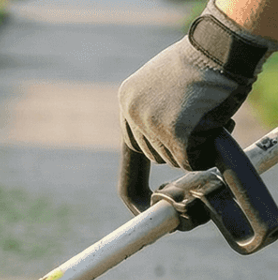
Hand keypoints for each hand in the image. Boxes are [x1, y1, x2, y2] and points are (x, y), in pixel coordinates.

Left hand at [118, 38, 248, 169]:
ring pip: (169, 157)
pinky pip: (189, 160)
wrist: (222, 47)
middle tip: (198, 128)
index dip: (157, 142)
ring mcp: (152, 123)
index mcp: (128, 98)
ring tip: (209, 123)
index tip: (175, 138)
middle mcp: (134, 112)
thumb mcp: (164, 76)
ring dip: (191, 149)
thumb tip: (162, 122)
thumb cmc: (203, 57)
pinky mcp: (176, 133)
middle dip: (175, 146)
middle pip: (151, 150)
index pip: (134, 138)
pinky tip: (216, 137)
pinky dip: (204, 156)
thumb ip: (156, 100)